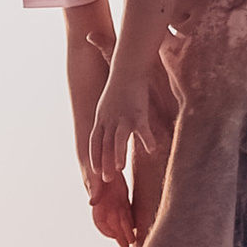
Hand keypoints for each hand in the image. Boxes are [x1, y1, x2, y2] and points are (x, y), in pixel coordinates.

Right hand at [86, 162, 137, 246]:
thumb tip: (91, 203)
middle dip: (120, 235)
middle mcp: (105, 203)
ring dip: (127, 230)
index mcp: (97, 200)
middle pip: (113, 223)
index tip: (114, 237)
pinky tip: (137, 227)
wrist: (100, 151)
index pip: (99, 221)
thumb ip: (94, 189)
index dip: (106, 230)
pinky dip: (131, 219)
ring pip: (121, 218)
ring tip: (135, 241)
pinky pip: (127, 210)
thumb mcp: (93, 175)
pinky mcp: (121, 193)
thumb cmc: (94, 162)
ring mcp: (114, 199)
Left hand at [88, 60, 150, 186]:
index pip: (94, 141)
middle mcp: (109, 118)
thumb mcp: (108, 102)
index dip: (94, 156)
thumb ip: (107, 118)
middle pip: (104, 144)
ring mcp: (123, 116)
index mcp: (101, 117)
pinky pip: (142, 129)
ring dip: (118, 154)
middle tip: (106, 180)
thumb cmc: (120, 83)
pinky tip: (152, 150)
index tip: (95, 171)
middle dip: (104, 163)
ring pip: (118, 139)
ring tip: (120, 168)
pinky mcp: (138, 111)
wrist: (128, 66)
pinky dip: (147, 140)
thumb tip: (109, 127)